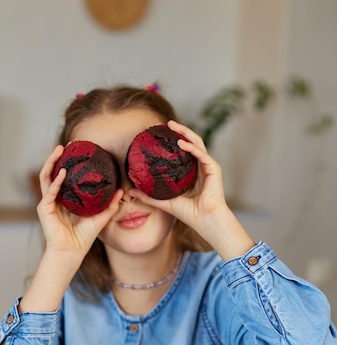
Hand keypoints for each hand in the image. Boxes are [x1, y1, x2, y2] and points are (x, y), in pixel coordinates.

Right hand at [37, 145, 122, 256]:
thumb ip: (110, 205)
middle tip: (68, 145)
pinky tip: (63, 172)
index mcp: (64, 199)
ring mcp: (47, 202)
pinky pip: (49, 191)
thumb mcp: (100, 217)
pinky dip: (56, 181)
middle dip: (58, 157)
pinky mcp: (44, 209)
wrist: (72, 252)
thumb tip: (122, 191)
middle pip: (53, 172)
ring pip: (46, 177)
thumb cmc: (83, 238)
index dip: (68, 162)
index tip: (77, 150)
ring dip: (52, 162)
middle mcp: (54, 198)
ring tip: (60, 150)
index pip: (64, 176)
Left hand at [128, 121, 253, 256]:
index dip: (175, 139)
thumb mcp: (163, 201)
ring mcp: (208, 166)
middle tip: (167, 123)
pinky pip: (202, 154)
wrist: (204, 220)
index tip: (162, 132)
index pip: (184, 150)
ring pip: (197, 143)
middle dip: (180, 130)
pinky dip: (192, 147)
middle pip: (191, 142)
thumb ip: (148, 196)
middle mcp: (201, 166)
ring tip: (173, 126)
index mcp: (192, 171)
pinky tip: (181, 143)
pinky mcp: (214, 169)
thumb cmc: (189, 213)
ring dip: (186, 133)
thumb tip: (130, 191)